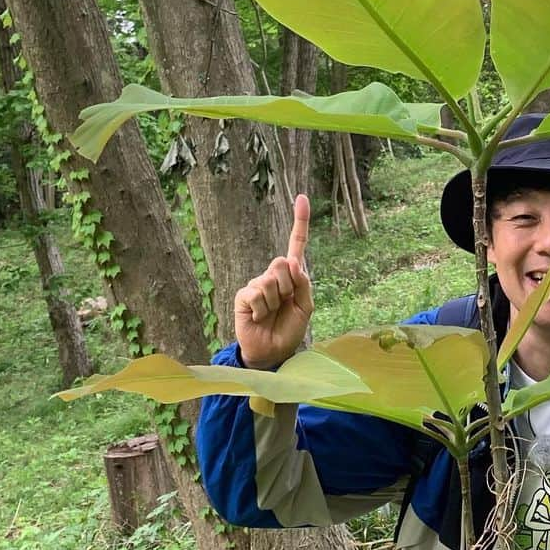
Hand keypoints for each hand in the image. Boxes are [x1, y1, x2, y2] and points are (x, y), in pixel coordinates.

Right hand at [234, 194, 313, 369]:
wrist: (273, 351)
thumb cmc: (290, 329)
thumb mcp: (306, 307)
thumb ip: (303, 284)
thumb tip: (293, 261)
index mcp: (292, 275)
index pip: (296, 244)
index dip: (300, 221)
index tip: (302, 197)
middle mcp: (273, 275)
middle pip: (283, 262)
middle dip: (288, 286)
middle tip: (283, 303)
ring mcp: (257, 284)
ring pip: (270, 280)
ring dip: (275, 301)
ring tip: (271, 313)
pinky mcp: (243, 295)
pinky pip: (256, 294)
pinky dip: (262, 308)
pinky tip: (259, 316)